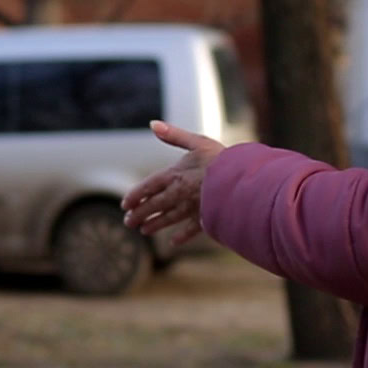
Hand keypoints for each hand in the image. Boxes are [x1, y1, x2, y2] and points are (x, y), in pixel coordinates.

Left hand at [121, 120, 226, 245]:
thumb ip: (174, 135)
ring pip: (169, 218)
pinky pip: (191, 229)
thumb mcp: (197, 142)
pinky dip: (182, 236)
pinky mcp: (206, 218)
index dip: (136, 195)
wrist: (243, 182)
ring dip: (156, 224)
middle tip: (128, 223)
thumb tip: (152, 124)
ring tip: (144, 231)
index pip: (149, 187)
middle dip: (141, 214)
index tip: (124, 205)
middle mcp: (180, 193)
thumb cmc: (221, 159)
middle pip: (156, 205)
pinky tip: (173, 242)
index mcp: (175, 174)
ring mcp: (192, 208)